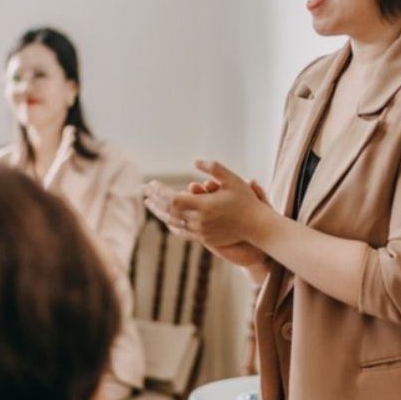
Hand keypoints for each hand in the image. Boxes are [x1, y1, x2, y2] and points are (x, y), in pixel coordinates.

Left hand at [144, 170, 270, 264]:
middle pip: (168, 211)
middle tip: (143, 191)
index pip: (172, 199)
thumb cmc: (246, 200)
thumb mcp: (233, 179)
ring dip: (159, 212)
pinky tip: (166, 218)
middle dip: (154, 200)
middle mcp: (199, 221)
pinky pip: (181, 231)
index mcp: (204, 206)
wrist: (257, 226)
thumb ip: (214, 168)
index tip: (151, 183)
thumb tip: (196, 161)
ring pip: (173, 223)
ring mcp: (200, 231)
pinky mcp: (204, 238)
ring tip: (149, 203)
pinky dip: (171, 224)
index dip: (159, 192)